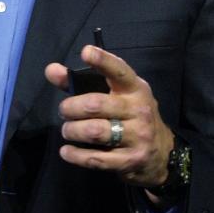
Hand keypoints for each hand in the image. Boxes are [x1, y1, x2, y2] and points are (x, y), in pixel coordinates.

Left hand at [45, 46, 174, 194]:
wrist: (162, 153)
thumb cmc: (131, 116)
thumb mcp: (116, 95)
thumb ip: (81, 82)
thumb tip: (51, 70)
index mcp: (135, 88)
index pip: (119, 71)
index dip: (102, 61)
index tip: (85, 52)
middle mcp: (138, 110)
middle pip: (95, 105)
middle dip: (71, 108)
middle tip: (64, 111)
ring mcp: (137, 136)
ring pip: (94, 131)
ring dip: (72, 130)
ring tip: (67, 130)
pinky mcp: (130, 161)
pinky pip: (96, 158)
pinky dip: (76, 155)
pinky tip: (67, 151)